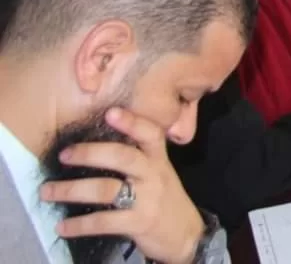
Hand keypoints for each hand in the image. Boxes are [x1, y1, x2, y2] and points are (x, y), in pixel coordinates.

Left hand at [43, 108, 205, 263]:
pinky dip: (78, 224)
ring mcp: (147, 200)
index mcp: (159, 160)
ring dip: (71, 190)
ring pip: (106, 189)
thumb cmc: (165, 200)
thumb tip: (98, 148)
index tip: (110, 112)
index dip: (132, 122)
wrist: (186, 234)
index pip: (150, 135)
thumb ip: (138, 160)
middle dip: (90, 153)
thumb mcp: (159, 174)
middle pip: (122, 157)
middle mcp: (154, 175)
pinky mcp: (138, 223)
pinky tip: (62, 227)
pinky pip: (103, 221)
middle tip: (63, 155)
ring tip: (47, 191)